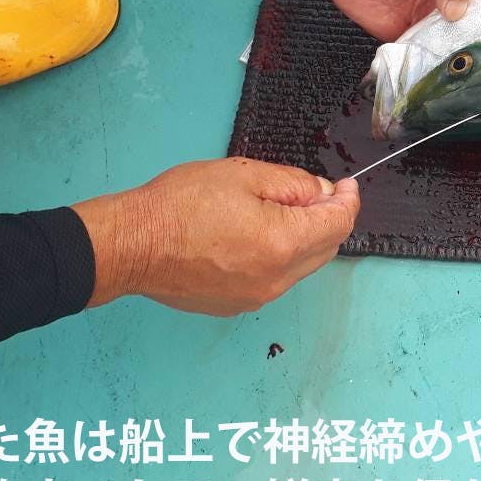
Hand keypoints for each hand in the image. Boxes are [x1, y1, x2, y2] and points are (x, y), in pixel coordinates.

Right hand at [74, 158, 359, 314]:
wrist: (132, 246)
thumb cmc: (179, 205)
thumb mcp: (243, 175)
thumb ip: (293, 185)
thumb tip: (323, 194)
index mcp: (282, 244)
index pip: (339, 224)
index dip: (348, 200)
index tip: (347, 186)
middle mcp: (276, 279)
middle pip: (326, 249)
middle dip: (329, 220)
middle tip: (314, 194)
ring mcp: (257, 297)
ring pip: (302, 267)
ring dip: (304, 240)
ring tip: (277, 212)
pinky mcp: (237, 305)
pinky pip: (275, 280)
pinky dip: (279, 258)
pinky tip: (255, 236)